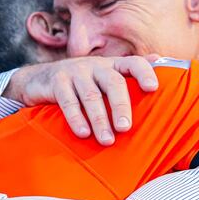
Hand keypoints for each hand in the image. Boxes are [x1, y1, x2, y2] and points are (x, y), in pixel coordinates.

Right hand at [4, 55, 159, 145]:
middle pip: (113, 82)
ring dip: (100, 119)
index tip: (152, 88)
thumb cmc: (80, 83)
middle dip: (121, 105)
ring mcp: (75, 72)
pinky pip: (68, 101)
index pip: (133, 63)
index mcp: (111, 66)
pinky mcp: (56, 81)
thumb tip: (160, 59)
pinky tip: (83, 133)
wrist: (38, 79)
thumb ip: (129, 72)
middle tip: (125, 127)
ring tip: (107, 140)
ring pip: (91, 95)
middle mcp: (95, 66)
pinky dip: (76, 119)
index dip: (144, 72)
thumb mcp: (103, 76)